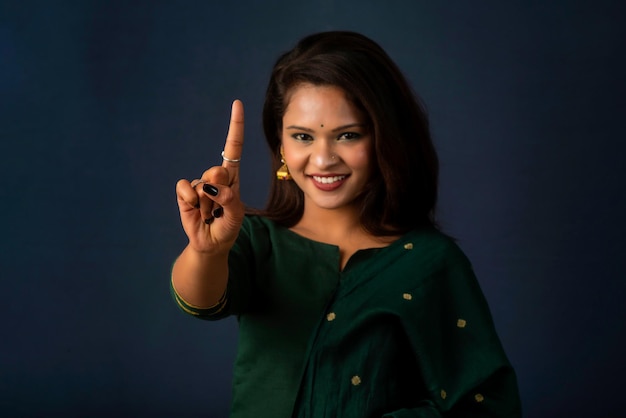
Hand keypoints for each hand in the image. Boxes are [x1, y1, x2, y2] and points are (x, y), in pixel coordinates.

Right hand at [175, 100, 245, 254]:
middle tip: (220, 206)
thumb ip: (229, 199)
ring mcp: (199, 184)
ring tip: (210, 213)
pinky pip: (185, 188)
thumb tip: (211, 185)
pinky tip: (196, 210)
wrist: (212, 243)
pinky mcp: (185, 193)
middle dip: (221, 189)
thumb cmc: (228, 226)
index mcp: (232, 177)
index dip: (235, 126)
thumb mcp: (236, 215)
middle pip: (219, 170)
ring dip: (208, 203)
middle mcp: (215, 176)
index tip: (237, 104)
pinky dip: (191, 200)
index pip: (233, 147)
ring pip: (203, 184)